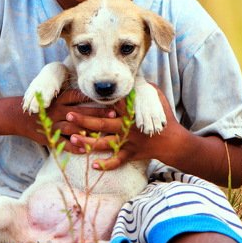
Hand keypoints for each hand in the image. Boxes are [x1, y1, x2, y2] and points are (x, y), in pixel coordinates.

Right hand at [23, 88, 117, 152]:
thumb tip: (91, 94)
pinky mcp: (49, 137)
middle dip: (97, 114)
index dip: (92, 97)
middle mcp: (57, 111)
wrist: (18, 116)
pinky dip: (74, 148)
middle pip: (80, 112)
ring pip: (72, 128)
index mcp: (58, 100)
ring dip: (88, 131)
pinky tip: (86, 150)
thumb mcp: (53, 97)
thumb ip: (69, 97)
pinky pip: (63, 144)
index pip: (77, 96)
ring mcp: (53, 125)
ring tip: (103, 134)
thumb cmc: (42, 105)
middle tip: (113, 115)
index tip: (107, 98)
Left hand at [66, 85, 186, 169]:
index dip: (96, 101)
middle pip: (102, 124)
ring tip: (72, 140)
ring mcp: (128, 141)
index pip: (111, 104)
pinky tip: (93, 165)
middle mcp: (127, 126)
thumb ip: (141, 86)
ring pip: (105, 143)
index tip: (81, 98)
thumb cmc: (163, 116)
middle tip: (68, 116)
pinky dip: (107, 164)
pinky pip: (117, 161)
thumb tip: (129, 77)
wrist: (173, 141)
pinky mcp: (131, 153)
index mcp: (131, 111)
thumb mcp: (155, 95)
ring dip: (88, 142)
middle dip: (84, 120)